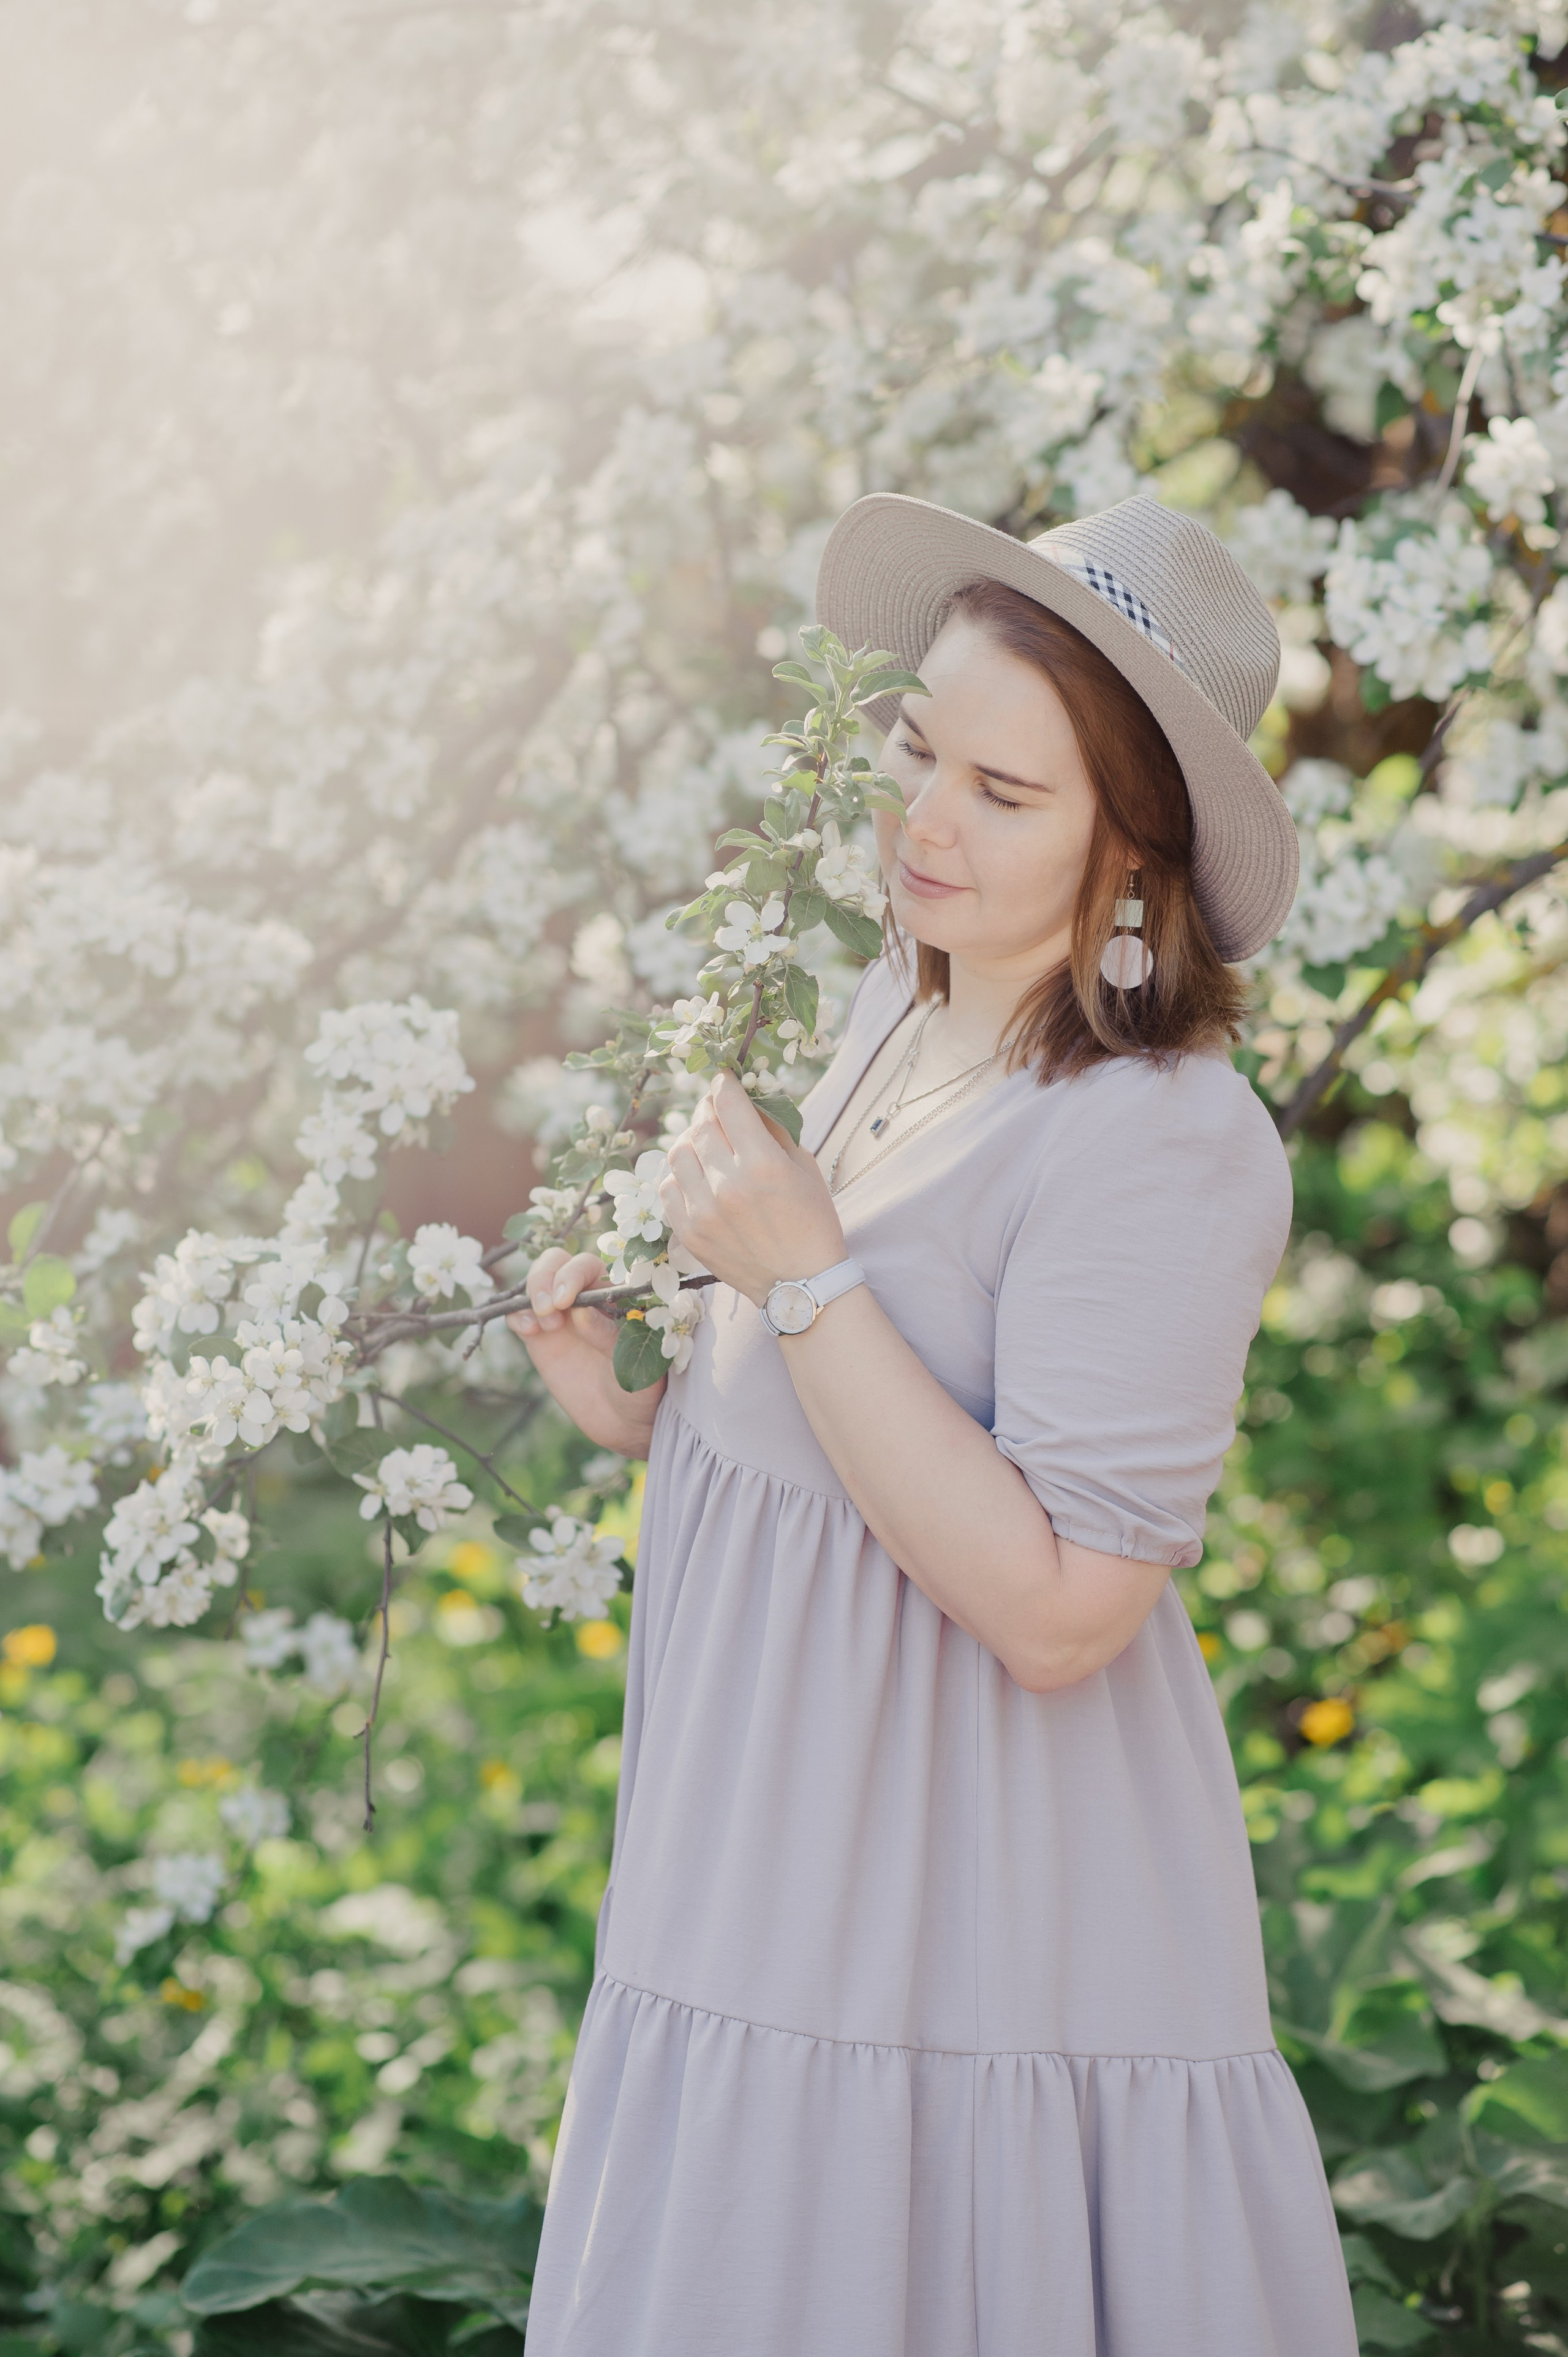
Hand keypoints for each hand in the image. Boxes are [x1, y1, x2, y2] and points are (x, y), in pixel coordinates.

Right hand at [507, 1248, 663, 1453]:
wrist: (624, 1422)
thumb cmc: (639, 1389)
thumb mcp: (633, 1364)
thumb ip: (607, 1336)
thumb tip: (580, 1311)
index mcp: (615, 1294)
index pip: (589, 1266)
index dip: (573, 1274)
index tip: (566, 1300)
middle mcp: (587, 1297)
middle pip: (556, 1262)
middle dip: (545, 1277)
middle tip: (548, 1309)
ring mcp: (561, 1315)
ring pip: (536, 1282)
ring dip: (532, 1294)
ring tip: (543, 1327)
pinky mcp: (541, 1337)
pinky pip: (519, 1314)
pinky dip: (517, 1315)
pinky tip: (528, 1331)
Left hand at [659, 1072, 846, 1305]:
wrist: (802, 1285)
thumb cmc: (812, 1222)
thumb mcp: (804, 1167)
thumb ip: (774, 1129)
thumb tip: (748, 1098)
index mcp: (763, 1164)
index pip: (728, 1104)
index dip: (724, 1083)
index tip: (725, 1078)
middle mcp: (729, 1185)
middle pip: (700, 1125)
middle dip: (709, 1110)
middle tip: (718, 1112)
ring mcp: (704, 1211)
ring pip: (678, 1153)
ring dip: (692, 1142)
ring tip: (708, 1147)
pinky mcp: (689, 1232)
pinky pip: (668, 1187)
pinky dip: (680, 1176)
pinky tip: (698, 1178)